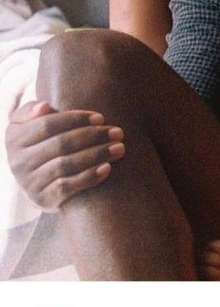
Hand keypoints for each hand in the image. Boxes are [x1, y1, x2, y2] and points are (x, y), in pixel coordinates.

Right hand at [5, 101, 124, 209]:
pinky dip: (89, 177)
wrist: (37, 182)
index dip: (75, 119)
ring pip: (66, 165)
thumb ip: (32, 111)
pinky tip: (107, 168)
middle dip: (93, 136)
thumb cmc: (40, 145)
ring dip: (97, 155)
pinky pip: (67, 187)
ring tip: (119, 148)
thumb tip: (45, 107)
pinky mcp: (42, 199)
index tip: (101, 117)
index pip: (48, 124)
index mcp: (14, 138)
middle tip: (118, 132)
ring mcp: (29, 182)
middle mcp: (18, 161)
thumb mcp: (28, 125)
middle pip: (61, 144)